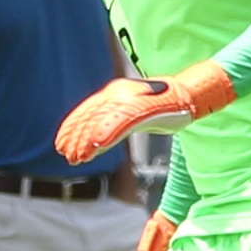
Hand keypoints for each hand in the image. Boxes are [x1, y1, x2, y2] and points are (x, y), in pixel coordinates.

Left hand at [55, 62, 233, 164]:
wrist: (189, 96)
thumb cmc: (165, 107)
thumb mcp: (135, 115)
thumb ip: (116, 125)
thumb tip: (97, 143)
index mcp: (116, 93)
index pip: (88, 110)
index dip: (72, 127)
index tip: (61, 143)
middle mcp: (119, 94)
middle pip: (92, 116)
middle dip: (77, 137)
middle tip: (67, 155)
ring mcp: (131, 100)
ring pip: (103, 121)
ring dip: (88, 140)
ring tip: (78, 157)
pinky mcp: (144, 108)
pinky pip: (121, 122)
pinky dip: (108, 134)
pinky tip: (98, 146)